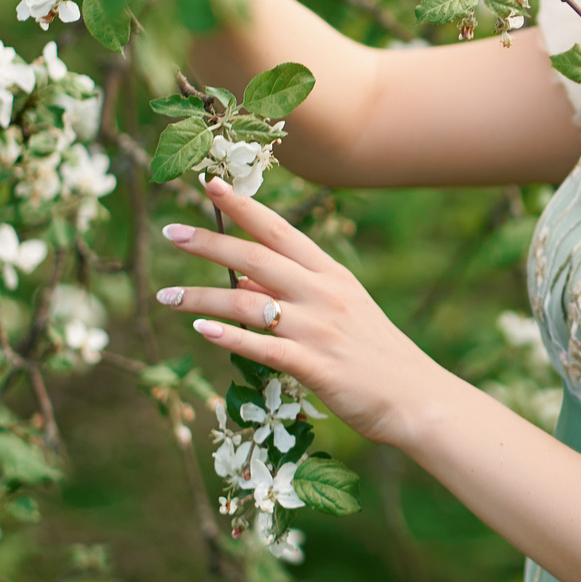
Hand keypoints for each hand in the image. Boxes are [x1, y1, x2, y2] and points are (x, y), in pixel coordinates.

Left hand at [154, 177, 447, 447]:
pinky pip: (262, 347)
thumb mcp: (341, 309)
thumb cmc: (374, 354)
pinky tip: (200, 331)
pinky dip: (228, 338)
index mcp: (331, 275)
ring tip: (165, 297)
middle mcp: (323, 294)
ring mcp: (318, 329)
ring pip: (248, 304)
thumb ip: (293, 291)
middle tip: (169, 232)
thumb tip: (240, 278)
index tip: (209, 184)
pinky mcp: (314, 366)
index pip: (280, 230)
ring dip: (201, 297)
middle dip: (209, 243)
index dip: (243, 206)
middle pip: (256, 258)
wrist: (415, 398)